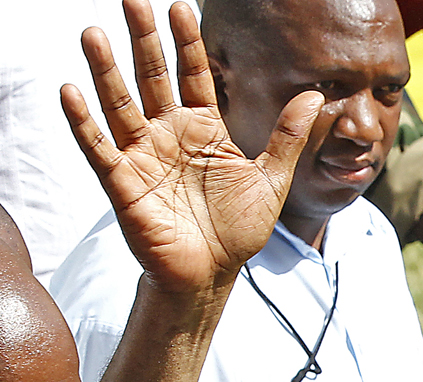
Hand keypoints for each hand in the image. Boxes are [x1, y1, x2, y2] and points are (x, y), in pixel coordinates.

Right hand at [60, 0, 321, 295]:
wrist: (214, 275)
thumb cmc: (237, 230)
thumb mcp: (270, 179)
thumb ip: (287, 137)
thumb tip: (313, 95)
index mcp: (203, 129)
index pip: (192, 75)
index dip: (186, 44)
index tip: (180, 8)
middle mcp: (168, 135)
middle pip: (152, 78)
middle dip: (143, 40)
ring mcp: (143, 157)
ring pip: (120, 105)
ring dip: (105, 71)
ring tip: (93, 33)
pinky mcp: (124, 184)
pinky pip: (99, 149)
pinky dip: (83, 123)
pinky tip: (70, 92)